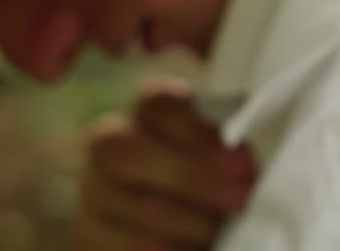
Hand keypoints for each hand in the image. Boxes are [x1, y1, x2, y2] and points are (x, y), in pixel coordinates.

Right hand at [72, 78, 256, 250]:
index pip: (158, 103)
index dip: (200, 135)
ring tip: (219, 232)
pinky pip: (119, 247)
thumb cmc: (222, 178)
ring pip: (129, 204)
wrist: (192, 220)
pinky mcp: (88, 233)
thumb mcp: (230, 155)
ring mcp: (94, 190)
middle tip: (239, 200)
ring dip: (186, 223)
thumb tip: (250, 164)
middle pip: (126, 151)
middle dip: (190, 180)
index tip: (244, 166)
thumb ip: (234, 150)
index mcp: (149, 110)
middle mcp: (110, 143)